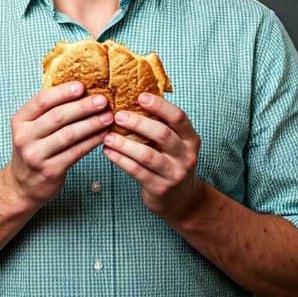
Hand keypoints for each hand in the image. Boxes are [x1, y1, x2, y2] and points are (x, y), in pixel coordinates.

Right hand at [4, 82, 112, 208]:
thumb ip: (49, 111)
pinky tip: (103, 134)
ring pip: (69, 135)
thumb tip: (81, 90)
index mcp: (20, 120)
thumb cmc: (34, 148)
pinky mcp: (50, 171)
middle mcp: (24, 137)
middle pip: (58, 116)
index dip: (63, 92)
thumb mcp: (32, 127)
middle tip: (102, 100)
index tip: (82, 86)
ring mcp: (36, 155)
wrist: (23, 185)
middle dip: (83, 107)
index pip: (42, 101)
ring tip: (108, 117)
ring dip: (92, 124)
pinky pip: (76, 152)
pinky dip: (92, 141)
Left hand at [102, 93, 203, 221]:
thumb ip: (162, 124)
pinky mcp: (160, 188)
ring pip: (147, 155)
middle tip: (117, 115)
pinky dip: (120, 160)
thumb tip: (133, 97)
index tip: (140, 96)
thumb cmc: (171, 162)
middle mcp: (186, 155)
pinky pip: (137, 171)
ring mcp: (174, 173)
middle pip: (162, 134)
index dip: (159, 105)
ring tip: (107, 136)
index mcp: (190, 138)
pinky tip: (108, 152)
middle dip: (138, 123)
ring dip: (124, 143)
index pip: (178, 117)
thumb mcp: (175, 143)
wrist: (182, 200)